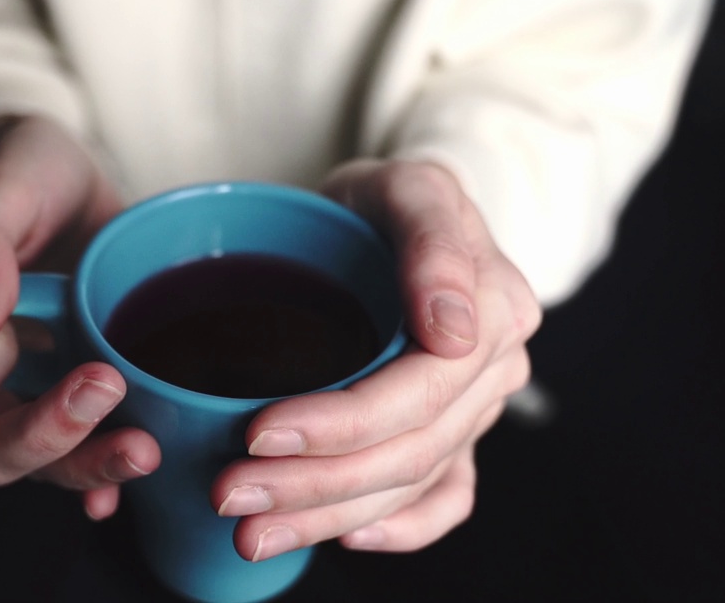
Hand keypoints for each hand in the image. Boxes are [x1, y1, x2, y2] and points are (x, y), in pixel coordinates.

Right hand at [0, 116, 159, 518]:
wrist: (69, 183)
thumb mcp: (4, 184)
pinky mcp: (79, 397)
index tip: (9, 334)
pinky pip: (90, 454)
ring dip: (92, 464)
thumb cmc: (23, 175)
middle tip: (104, 384)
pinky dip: (113, 477)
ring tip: (144, 447)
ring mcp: (32, 396)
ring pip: (47, 467)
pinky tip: (152, 467)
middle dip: (46, 436)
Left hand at [209, 160, 539, 559]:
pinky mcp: (457, 433)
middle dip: (315, 483)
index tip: (258, 432)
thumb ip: (433, 240)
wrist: (396, 217)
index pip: (418, 390)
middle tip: (230, 494)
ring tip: (252, 532)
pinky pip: (446, 500)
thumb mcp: (406, 186)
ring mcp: (478, 407)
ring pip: (412, 483)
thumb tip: (454, 332)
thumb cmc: (388, 200)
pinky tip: (342, 537)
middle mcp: (495, 367)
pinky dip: (400, 528)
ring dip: (330, 516)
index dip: (340, 423)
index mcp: (495, 308)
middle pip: (410, 450)